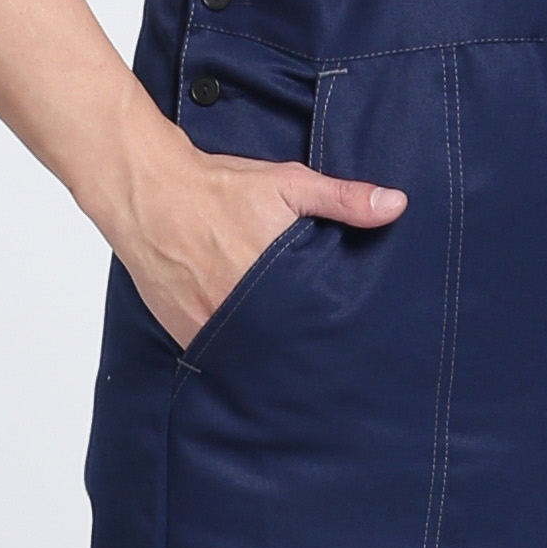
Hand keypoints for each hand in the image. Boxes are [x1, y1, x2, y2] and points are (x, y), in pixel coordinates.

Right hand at [114, 135, 405, 349]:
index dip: (332, 335)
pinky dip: (235, 353)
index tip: (349, 342)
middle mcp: (240, 311)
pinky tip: (251, 352)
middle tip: (327, 363)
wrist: (149, 193)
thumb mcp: (288, 184)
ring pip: (251, 356)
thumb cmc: (218, 188)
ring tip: (292, 360)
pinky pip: (218, 354)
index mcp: (274, 282)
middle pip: (285, 347)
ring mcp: (210, 326)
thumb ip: (343, 198)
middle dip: (303, 350)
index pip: (316, 326)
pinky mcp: (185, 332)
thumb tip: (396, 205)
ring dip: (269, 355)